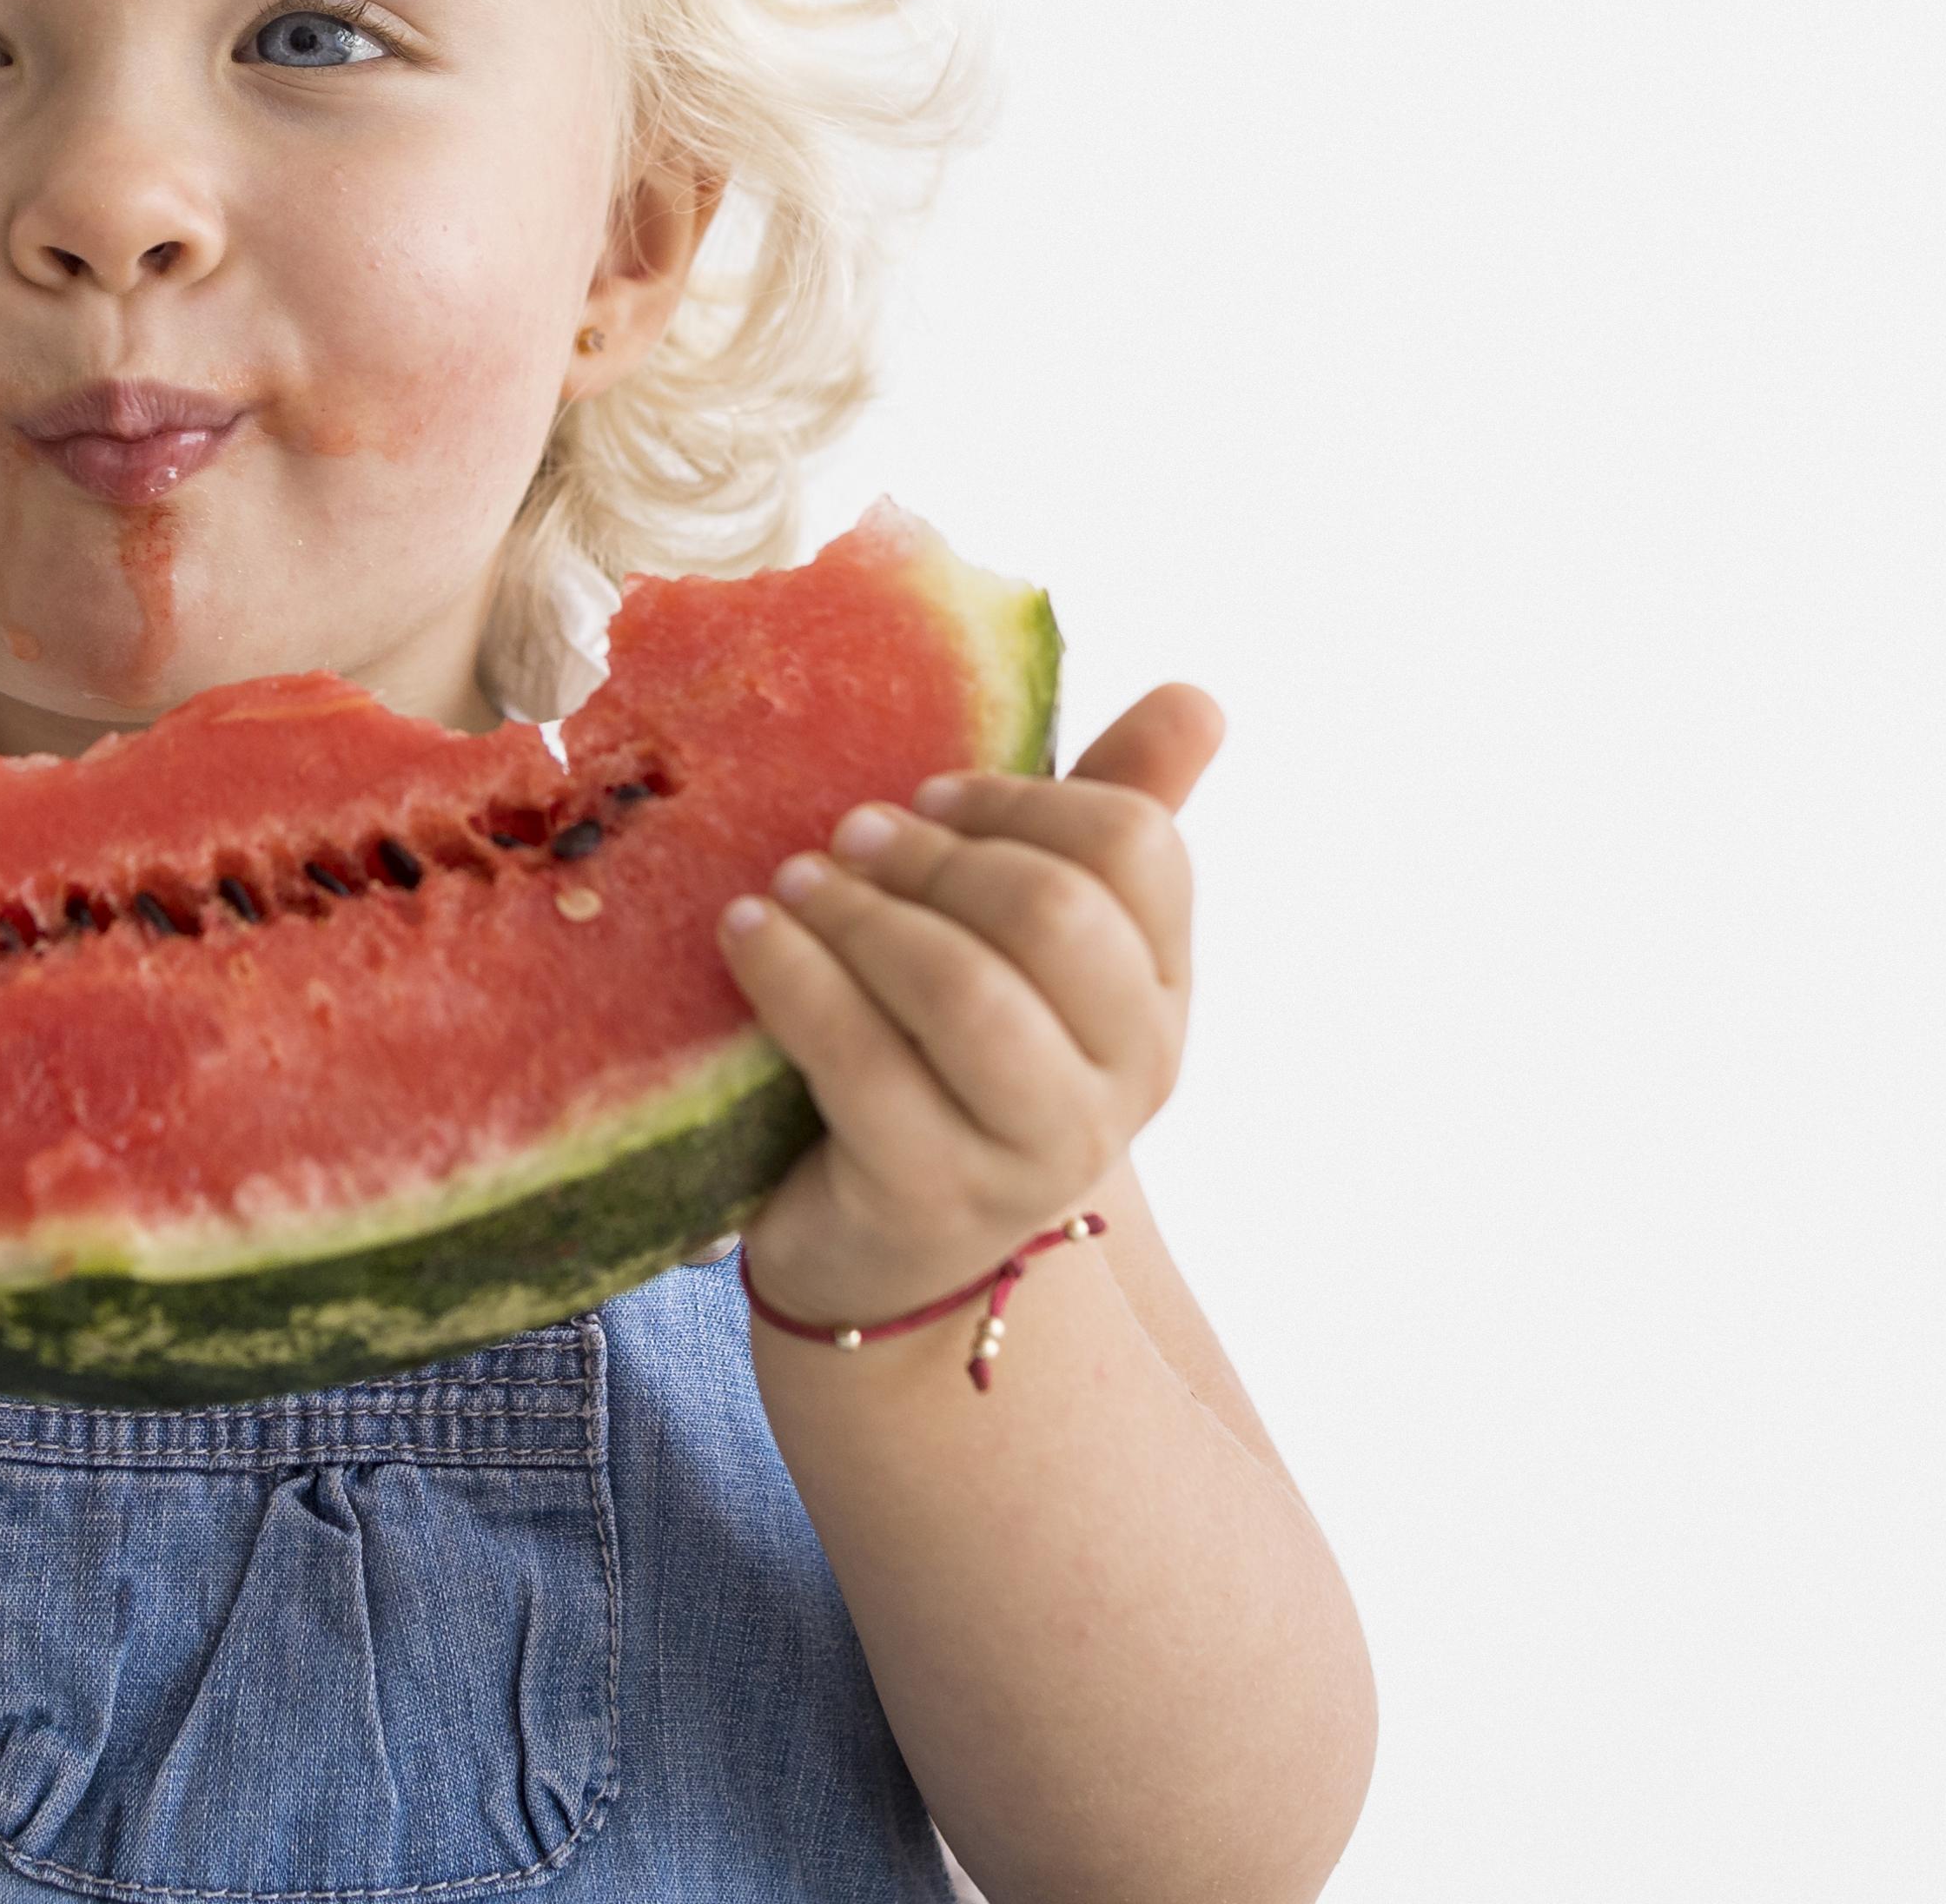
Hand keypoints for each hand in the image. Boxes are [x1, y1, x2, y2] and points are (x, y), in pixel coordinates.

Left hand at [713, 685, 1221, 1326]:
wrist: (882, 1249)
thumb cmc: (947, 1060)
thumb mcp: (1026, 944)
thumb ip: (1102, 821)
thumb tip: (1199, 695)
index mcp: (1159, 991)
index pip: (1140, 848)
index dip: (1025, 799)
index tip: (931, 797)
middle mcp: (1129, 1075)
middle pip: (1058, 913)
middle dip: (938, 856)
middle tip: (846, 837)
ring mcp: (1039, 1150)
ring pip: (968, 993)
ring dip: (861, 917)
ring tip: (789, 885)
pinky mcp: (934, 1199)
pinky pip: (863, 1065)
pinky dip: (794, 979)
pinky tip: (746, 936)